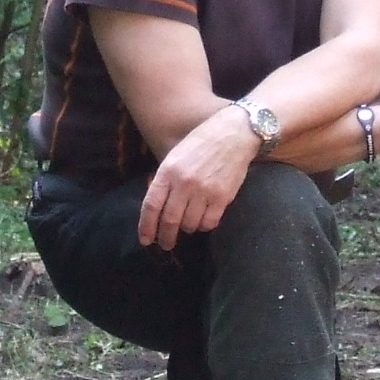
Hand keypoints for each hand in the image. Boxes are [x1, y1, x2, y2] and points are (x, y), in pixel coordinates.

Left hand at [137, 104, 260, 249]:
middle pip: (170, 220)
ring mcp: (204, 191)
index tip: (146, 240)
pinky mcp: (222, 197)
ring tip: (188, 224)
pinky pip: (209, 223)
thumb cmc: (202, 142)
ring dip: (187, 228)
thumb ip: (165, 179)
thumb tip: (156, 206)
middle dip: (166, 237)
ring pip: (189, 224)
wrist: (234, 134)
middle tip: (166, 244)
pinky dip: (204, 225)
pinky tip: (204, 219)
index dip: (146, 226)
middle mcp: (184, 183)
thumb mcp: (175, 155)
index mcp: (168, 171)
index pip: (152, 205)